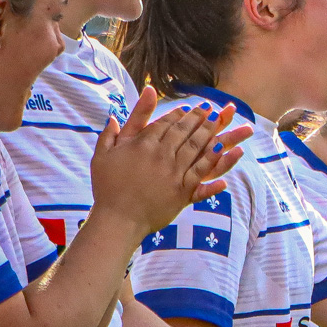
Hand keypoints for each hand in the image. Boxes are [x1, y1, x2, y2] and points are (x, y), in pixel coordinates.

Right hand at [89, 88, 251, 234]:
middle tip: (209, 109)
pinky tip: (224, 150)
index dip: (179, 114)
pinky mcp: (183, 191)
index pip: (165, 123)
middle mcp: (161, 155)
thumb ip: (110, 134)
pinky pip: (202, 172)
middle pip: (184, 131)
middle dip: (198, 118)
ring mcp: (174, 173)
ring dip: (209, 132)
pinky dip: (214, 160)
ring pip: (196, 147)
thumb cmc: (106, 188)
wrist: (118, 219)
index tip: (189, 107)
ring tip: (220, 120)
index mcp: (142, 145)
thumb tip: (113, 116)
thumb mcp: (102, 155)